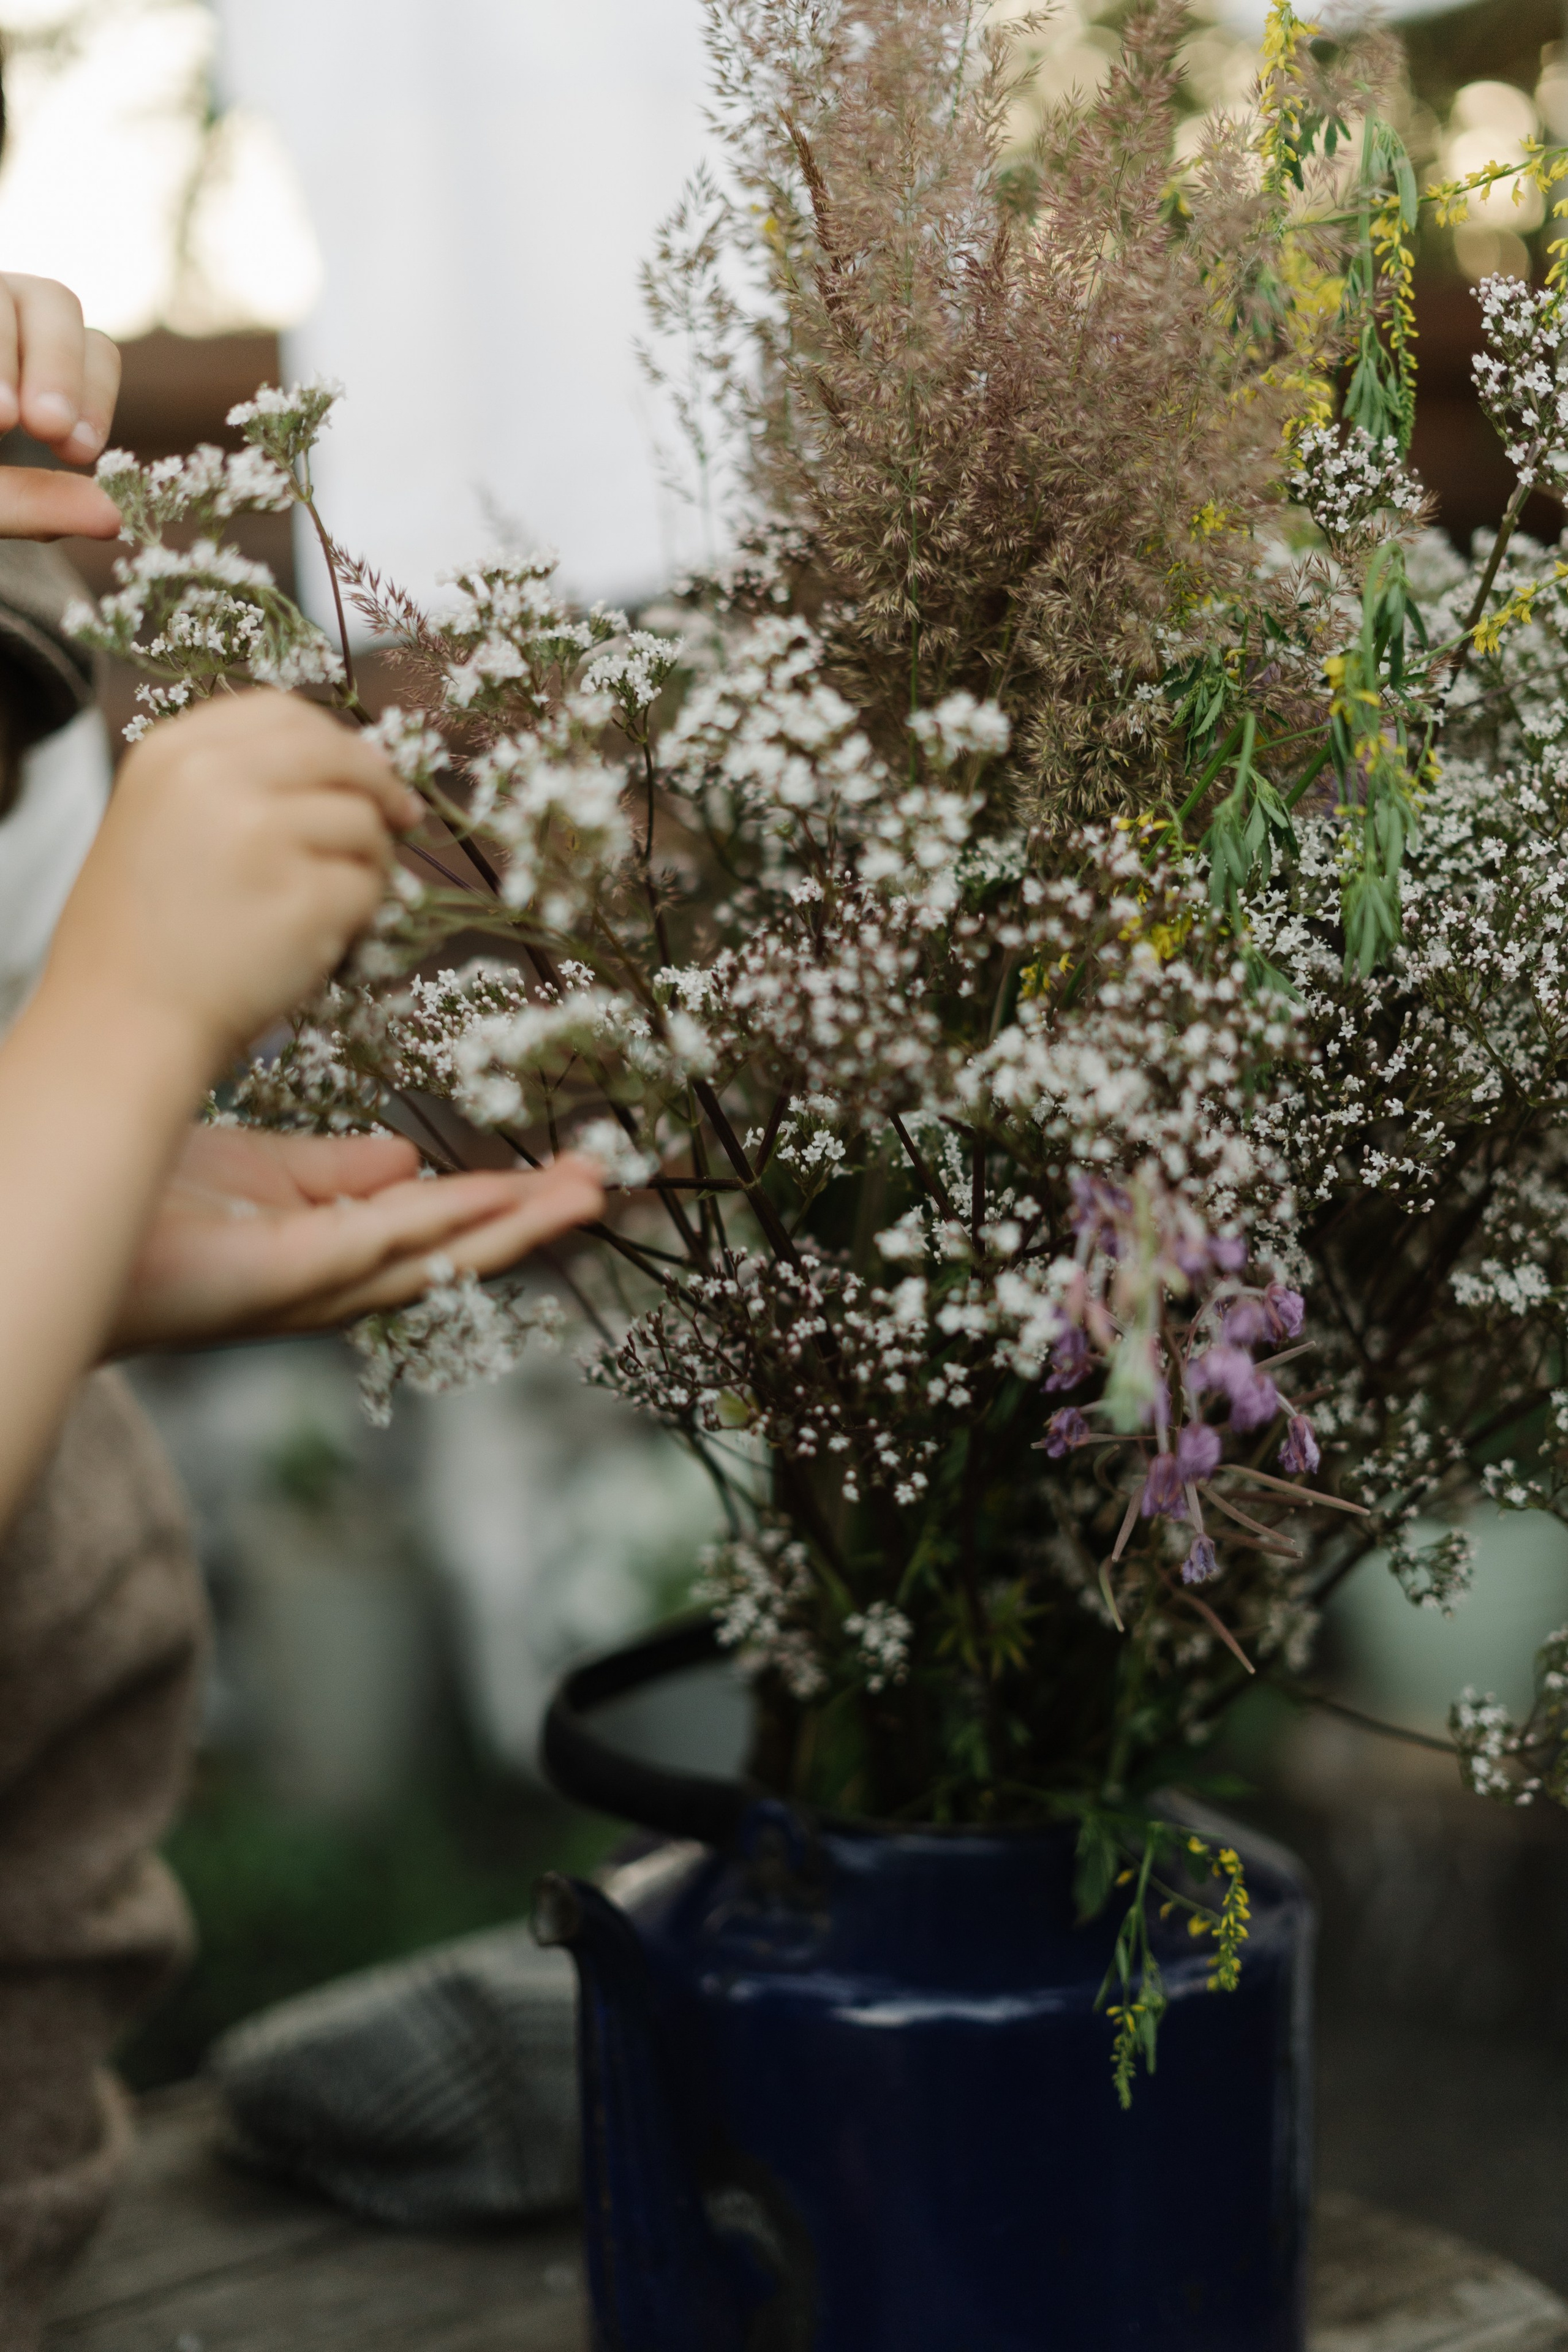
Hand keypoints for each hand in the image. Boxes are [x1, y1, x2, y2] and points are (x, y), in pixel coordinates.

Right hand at [0, 274, 121, 538]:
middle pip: (50, 300)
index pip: (94, 348)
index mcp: (34, 355)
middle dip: (55, 364)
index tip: (80, 451)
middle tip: (47, 427)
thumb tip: (113, 518)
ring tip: (0, 417)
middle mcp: (0, 312)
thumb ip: (35, 505)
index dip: (94, 390)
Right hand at [44, 691, 422, 1081]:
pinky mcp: (305, 898)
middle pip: (339, 754)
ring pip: (364, 824)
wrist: (120, 1024)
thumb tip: (348, 763)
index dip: (335, 739)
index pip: (283, 711)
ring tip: (330, 905)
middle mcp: (218, 778)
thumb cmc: (143, 938)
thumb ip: (234, 781)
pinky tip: (322, 943)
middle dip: (380, 787)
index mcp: (175, 752)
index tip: (360, 769)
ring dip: (370, 864)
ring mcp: (264, 836)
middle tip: (402, 819)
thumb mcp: (159, 823)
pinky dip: (362, 919)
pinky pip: (370, 891)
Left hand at [108, 1127, 605, 1351]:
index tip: (569, 1172)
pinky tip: (498, 1199)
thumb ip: (333, 1169)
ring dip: (516, 1228)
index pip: (436, 1225)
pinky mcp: (282, 1278)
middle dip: (535, 1222)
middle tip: (607, 1187)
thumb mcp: (259, 1167)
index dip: (505, 1203)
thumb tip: (408, 1158)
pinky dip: (445, 1223)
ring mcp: (312, 1284)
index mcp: (328, 1245)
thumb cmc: (143, 1199)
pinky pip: (380, 1246)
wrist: (55, 1215)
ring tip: (584, 1194)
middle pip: (456, 1252)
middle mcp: (332, 1278)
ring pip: (436, 1258)